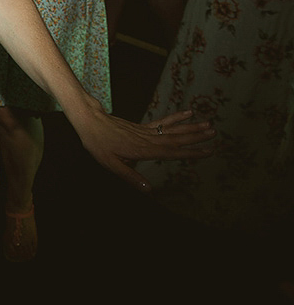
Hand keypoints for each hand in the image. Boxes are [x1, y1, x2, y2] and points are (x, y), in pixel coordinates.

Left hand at [75, 104, 213, 191]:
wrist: (89, 121)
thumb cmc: (97, 144)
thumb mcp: (110, 164)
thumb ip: (130, 176)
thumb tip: (149, 190)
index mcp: (142, 150)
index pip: (171, 152)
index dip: (191, 152)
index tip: (208, 151)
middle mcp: (147, 139)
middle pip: (176, 138)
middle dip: (196, 137)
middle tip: (215, 133)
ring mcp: (145, 132)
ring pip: (172, 130)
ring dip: (191, 127)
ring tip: (208, 124)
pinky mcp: (141, 126)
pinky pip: (162, 122)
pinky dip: (176, 118)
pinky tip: (187, 113)